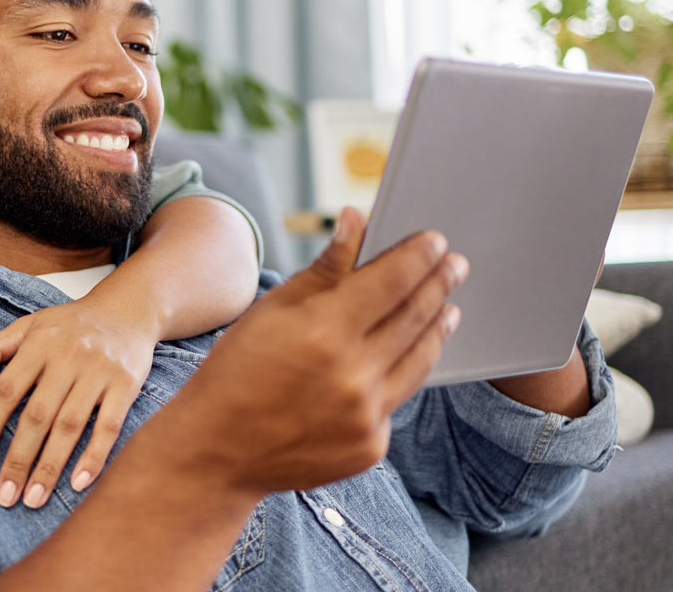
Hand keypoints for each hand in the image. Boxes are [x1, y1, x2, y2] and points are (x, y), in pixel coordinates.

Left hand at [0, 298, 155, 508]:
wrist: (129, 308)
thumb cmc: (72, 324)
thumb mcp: (31, 325)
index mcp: (38, 344)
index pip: (6, 391)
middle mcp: (67, 358)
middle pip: (37, 416)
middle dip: (18, 459)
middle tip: (5, 496)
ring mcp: (98, 372)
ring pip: (70, 426)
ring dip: (50, 466)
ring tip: (33, 499)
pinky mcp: (126, 385)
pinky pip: (109, 426)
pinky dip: (94, 456)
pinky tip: (78, 484)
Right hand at [146, 213, 466, 499]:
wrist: (218, 450)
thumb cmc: (237, 371)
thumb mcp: (273, 310)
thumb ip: (325, 268)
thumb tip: (356, 221)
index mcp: (325, 331)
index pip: (392, 280)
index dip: (418, 256)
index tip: (436, 241)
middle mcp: (353, 375)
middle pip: (416, 316)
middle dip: (439, 284)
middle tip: (455, 264)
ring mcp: (366, 416)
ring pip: (421, 360)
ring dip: (437, 327)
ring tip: (447, 307)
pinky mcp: (371, 447)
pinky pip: (397, 400)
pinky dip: (402, 374)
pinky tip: (403, 357)